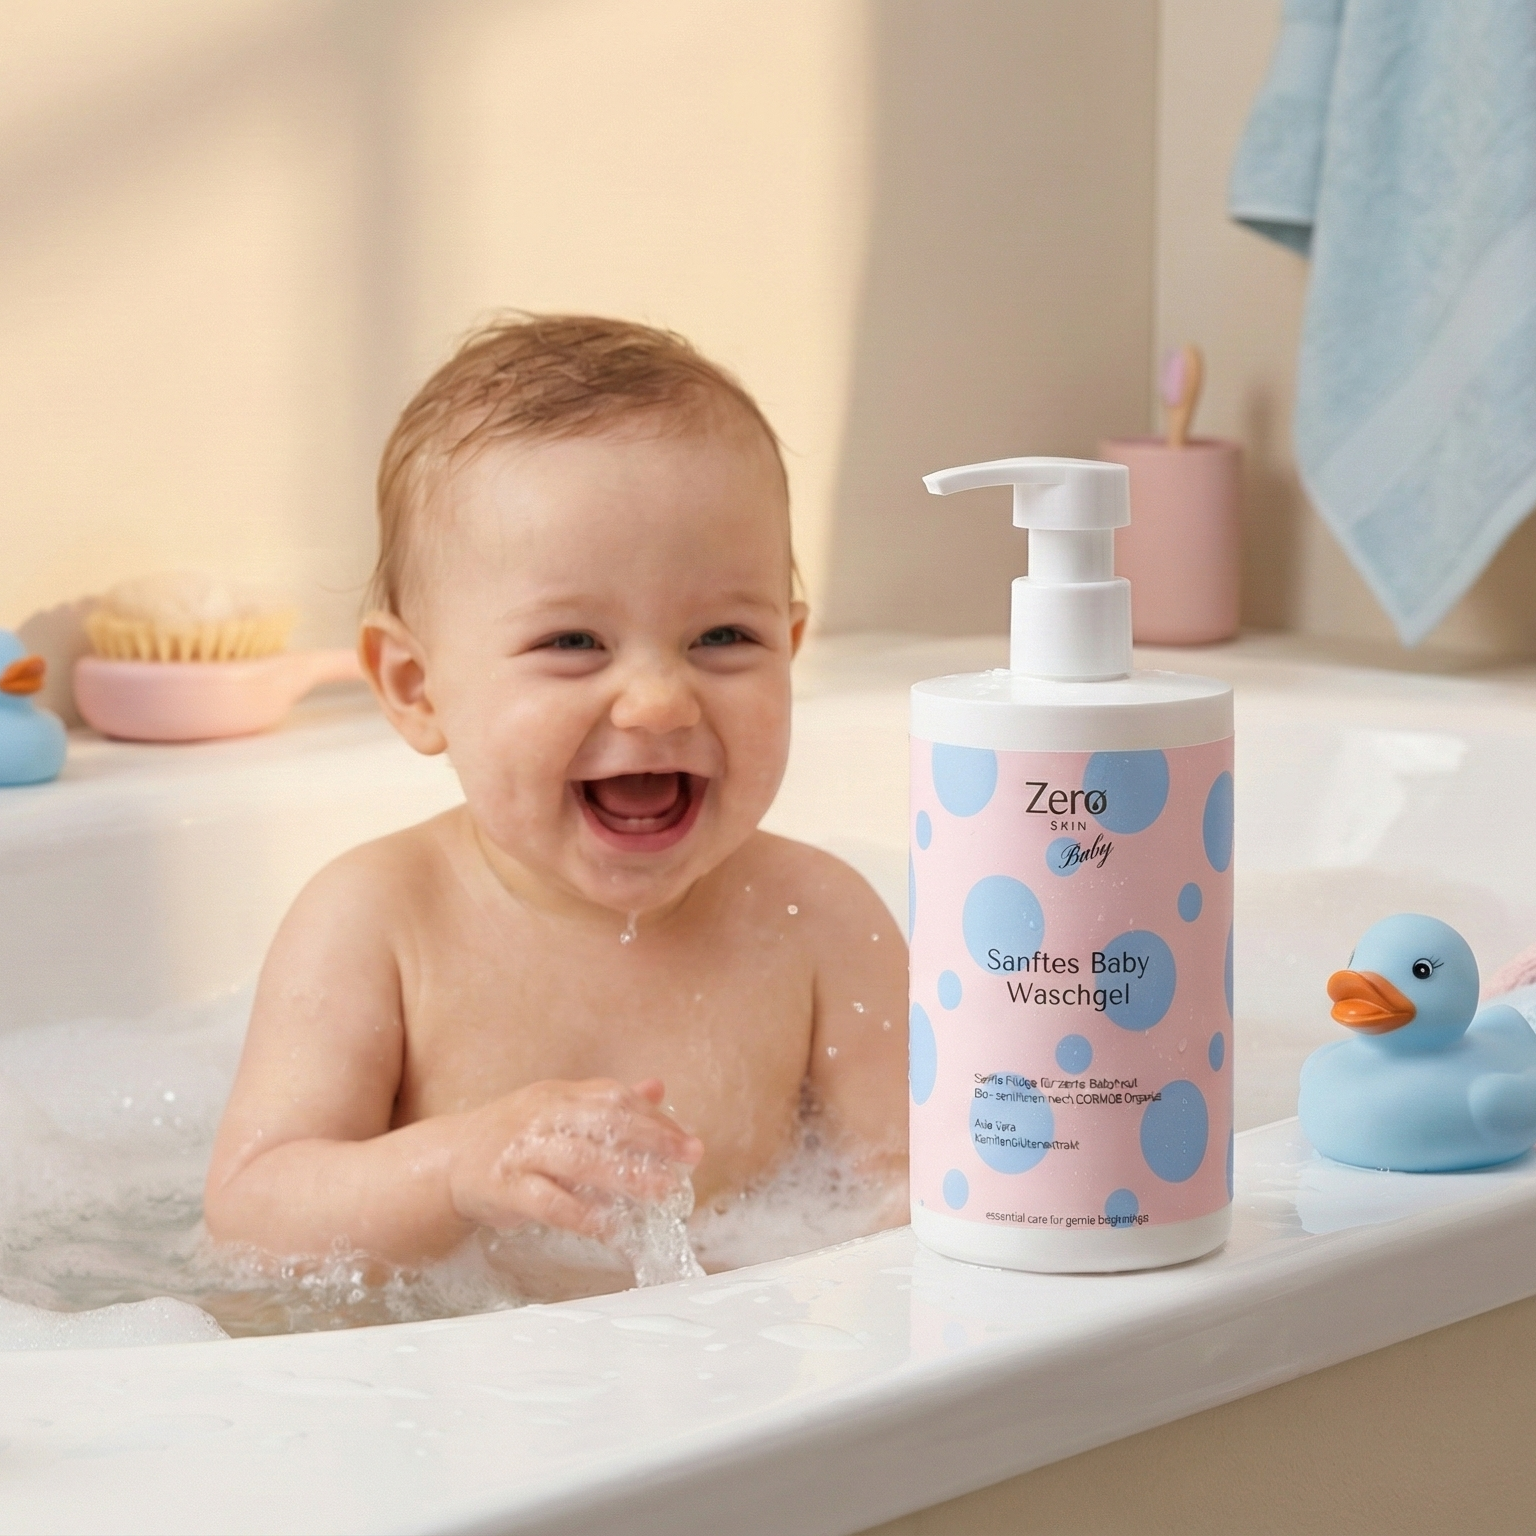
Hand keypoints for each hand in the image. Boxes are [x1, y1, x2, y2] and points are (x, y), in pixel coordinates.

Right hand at [447, 1077, 703, 1237]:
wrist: (449, 1160)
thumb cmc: (514, 1136)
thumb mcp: (557, 1110)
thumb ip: (605, 1102)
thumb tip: (657, 1088)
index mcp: (558, 1096)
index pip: (613, 1098)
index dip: (654, 1119)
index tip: (686, 1142)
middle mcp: (541, 1117)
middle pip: (602, 1121)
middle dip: (651, 1140)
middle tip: (688, 1160)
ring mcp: (521, 1151)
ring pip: (579, 1160)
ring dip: (625, 1177)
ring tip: (661, 1192)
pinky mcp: (505, 1188)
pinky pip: (549, 1203)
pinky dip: (584, 1215)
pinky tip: (613, 1227)